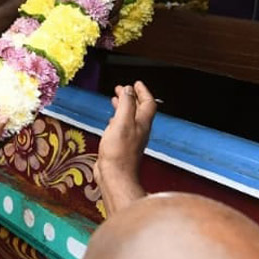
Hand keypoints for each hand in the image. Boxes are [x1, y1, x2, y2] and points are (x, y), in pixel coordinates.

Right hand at [93, 82, 154, 215]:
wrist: (114, 175)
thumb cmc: (119, 151)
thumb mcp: (122, 121)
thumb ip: (126, 104)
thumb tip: (129, 90)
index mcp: (142, 122)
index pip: (148, 102)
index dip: (143, 91)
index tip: (136, 83)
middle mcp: (139, 130)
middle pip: (139, 109)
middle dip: (131, 97)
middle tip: (122, 88)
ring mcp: (131, 139)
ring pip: (130, 118)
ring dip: (124, 107)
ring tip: (115, 99)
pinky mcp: (122, 146)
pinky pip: (122, 127)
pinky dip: (117, 119)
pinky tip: (110, 120)